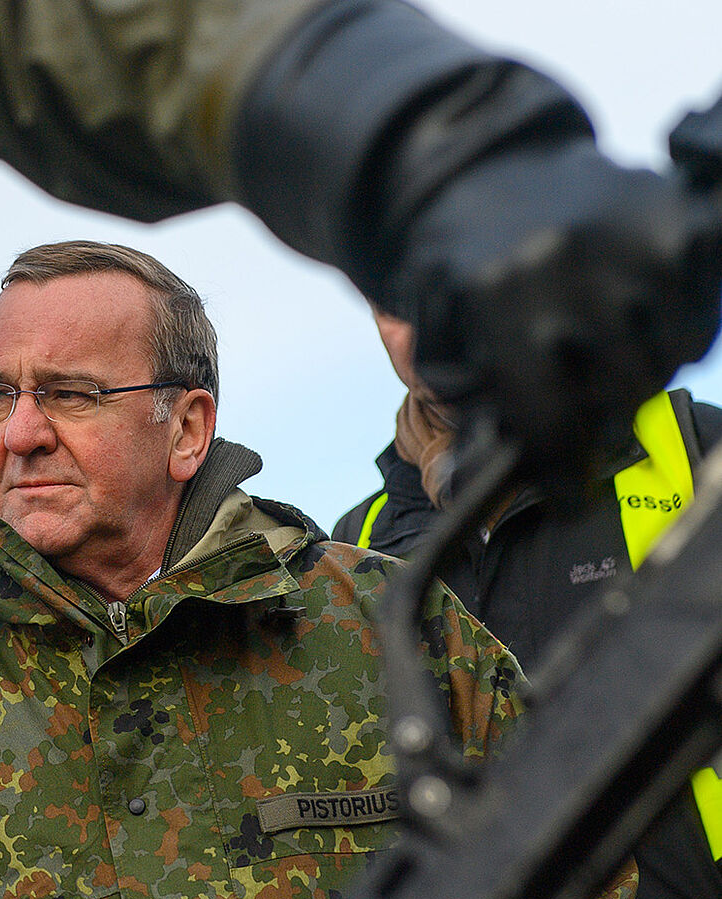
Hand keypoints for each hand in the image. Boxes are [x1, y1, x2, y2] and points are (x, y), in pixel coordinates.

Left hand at [391, 140, 721, 479]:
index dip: (562, 470)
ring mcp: (627, 240)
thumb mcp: (438, 330)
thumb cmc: (460, 264)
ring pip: (671, 352)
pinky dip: (684, 318)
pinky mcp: (676, 216)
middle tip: (589, 408)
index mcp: (498, 301)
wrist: (480, 168)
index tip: (568, 496)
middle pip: (622, 391)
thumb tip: (474, 477)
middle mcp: (564, 269)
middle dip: (607, 412)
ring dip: (645, 362)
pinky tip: (645, 310)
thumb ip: (465, 400)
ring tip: (609, 345)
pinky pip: (704, 303)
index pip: (550, 417)